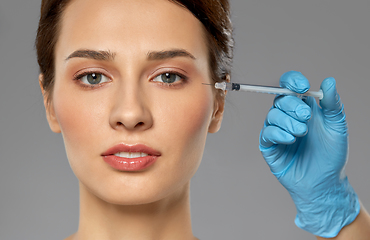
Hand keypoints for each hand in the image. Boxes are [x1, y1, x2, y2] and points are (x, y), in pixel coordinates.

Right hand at [259, 71, 359, 237]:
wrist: (324, 182)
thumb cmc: (331, 155)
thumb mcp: (337, 126)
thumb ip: (332, 104)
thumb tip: (328, 81)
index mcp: (303, 108)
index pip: (290, 86)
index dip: (292, 81)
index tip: (302, 86)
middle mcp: (288, 117)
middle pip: (280, 98)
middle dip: (293, 105)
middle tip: (307, 116)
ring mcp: (278, 131)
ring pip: (272, 115)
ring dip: (288, 121)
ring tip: (302, 133)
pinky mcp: (269, 146)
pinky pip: (267, 133)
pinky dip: (278, 133)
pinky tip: (291, 140)